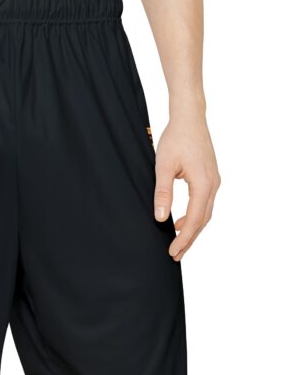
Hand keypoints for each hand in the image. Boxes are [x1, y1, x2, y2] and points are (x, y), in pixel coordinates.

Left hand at [154, 112, 220, 260]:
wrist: (189, 118)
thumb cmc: (175, 139)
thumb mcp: (163, 167)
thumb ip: (162, 193)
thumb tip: (160, 217)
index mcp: (203, 184)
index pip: (194, 220)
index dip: (184, 239)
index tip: (173, 252)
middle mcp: (213, 185)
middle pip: (203, 221)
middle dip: (189, 239)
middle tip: (175, 255)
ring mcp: (214, 181)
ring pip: (205, 213)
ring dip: (192, 229)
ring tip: (178, 243)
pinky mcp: (210, 177)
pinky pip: (204, 204)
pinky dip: (194, 216)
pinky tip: (180, 221)